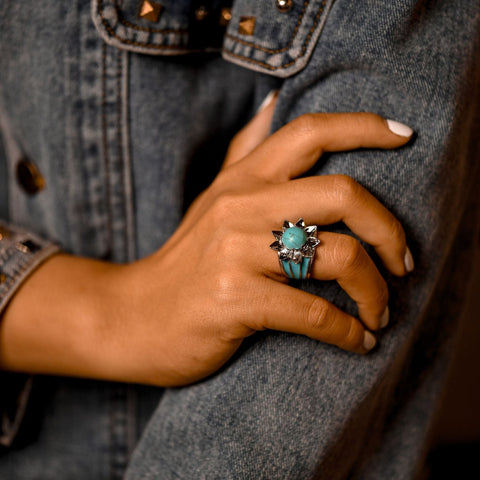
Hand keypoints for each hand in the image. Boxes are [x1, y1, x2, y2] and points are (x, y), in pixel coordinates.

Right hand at [0, 100, 412, 385]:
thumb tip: (272, 103)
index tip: (405, 138)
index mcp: (242, 180)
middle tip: (403, 262)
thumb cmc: (186, 262)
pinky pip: (312, 313)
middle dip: (389, 231)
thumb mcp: (212, 199)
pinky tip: (356, 342)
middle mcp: (240, 206)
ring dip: (376, 290)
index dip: (364, 127)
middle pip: (343, 194)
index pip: (310, 132)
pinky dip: (347, 331)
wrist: (132, 317)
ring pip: (338, 255)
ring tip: (382, 313)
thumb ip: (243, 152)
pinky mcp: (233, 300)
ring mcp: (235, 253)